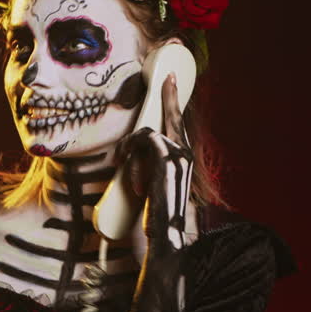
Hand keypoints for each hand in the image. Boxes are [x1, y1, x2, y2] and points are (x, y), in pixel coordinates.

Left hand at [118, 73, 193, 258]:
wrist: (166, 235)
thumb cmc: (155, 216)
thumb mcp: (149, 186)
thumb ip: (147, 168)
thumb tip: (128, 156)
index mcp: (183, 158)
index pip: (178, 123)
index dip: (175, 100)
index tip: (171, 79)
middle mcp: (186, 153)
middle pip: (173, 115)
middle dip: (170, 94)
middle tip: (167, 76)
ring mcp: (180, 154)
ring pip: (148, 133)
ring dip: (130, 151)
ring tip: (125, 172)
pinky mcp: (167, 156)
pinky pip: (143, 139)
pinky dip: (130, 153)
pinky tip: (127, 173)